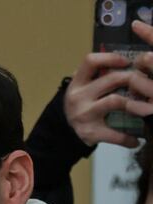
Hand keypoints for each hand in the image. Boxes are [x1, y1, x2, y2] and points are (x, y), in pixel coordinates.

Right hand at [65, 24, 152, 149]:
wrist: (63, 133)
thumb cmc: (82, 104)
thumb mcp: (83, 88)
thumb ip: (99, 75)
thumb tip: (132, 62)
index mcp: (78, 82)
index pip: (90, 61)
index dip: (111, 58)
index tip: (127, 62)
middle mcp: (78, 96)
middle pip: (112, 79)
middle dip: (135, 79)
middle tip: (150, 85)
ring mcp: (84, 114)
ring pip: (115, 101)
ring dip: (137, 105)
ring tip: (149, 110)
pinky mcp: (90, 132)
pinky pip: (113, 133)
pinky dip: (127, 138)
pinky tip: (136, 141)